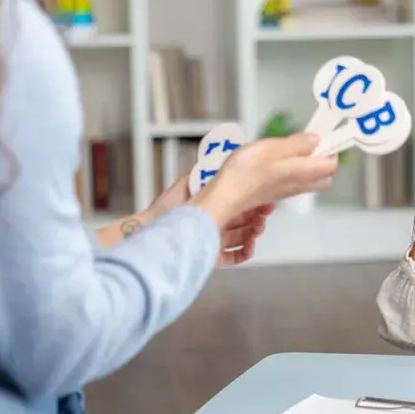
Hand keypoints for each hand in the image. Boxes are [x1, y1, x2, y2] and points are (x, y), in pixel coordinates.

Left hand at [143, 173, 274, 266]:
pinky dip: (244, 252)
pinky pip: (234, 256)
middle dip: (258, 216)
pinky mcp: (211, 256)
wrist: (149, 231)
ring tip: (257, 229)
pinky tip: (249, 245)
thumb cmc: (164, 209)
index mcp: (213, 204)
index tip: (265, 198)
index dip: (254, 200)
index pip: (240, 202)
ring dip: (254, 233)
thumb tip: (221, 157)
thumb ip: (203, 171)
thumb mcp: (186, 183)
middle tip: (265, 213)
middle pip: (245, 219)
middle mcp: (216, 221)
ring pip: (243, 237)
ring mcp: (214, 239)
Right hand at [191, 133, 337, 226]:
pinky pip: (294, 181)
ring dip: (306, 163)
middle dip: (322, 158)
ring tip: (288, 149)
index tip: (321, 135)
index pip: (332, 163)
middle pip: (325, 175)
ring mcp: (287, 190)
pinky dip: (292, 169)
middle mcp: (299, 184)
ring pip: (309, 179)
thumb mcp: (272, 148)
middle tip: (306, 143)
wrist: (226, 196)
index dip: (330, 148)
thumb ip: (298, 144)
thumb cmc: (246, 172)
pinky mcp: (275, 192)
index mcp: (303, 172)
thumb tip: (316, 140)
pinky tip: (275, 160)